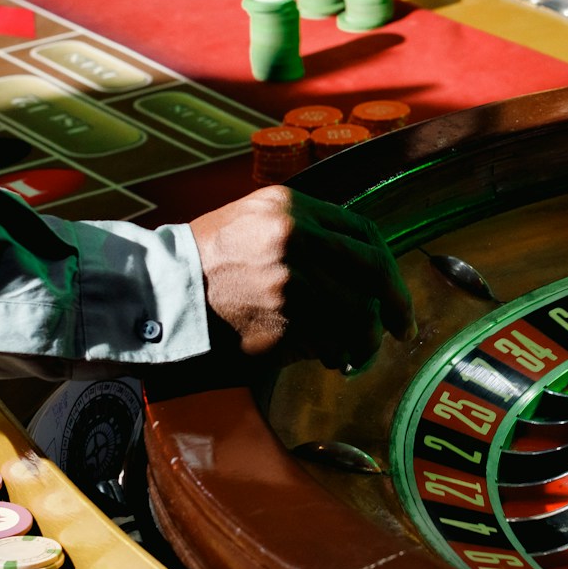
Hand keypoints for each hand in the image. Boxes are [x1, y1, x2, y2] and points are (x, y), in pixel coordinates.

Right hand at [188, 186, 415, 372]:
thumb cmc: (210, 257)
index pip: (364, 233)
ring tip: (356, 353)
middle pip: (372, 271)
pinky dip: (336, 355)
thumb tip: (359, 261)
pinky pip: (329, 342)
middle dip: (396, 304)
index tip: (393, 290)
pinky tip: (329, 360)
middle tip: (403, 328)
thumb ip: (306, 227)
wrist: (164, 291)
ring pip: (357, 314)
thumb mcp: (255, 217)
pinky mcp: (281, 322)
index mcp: (292, 208)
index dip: (386, 265)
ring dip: (365, 341)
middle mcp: (296, 239)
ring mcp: (291, 282)